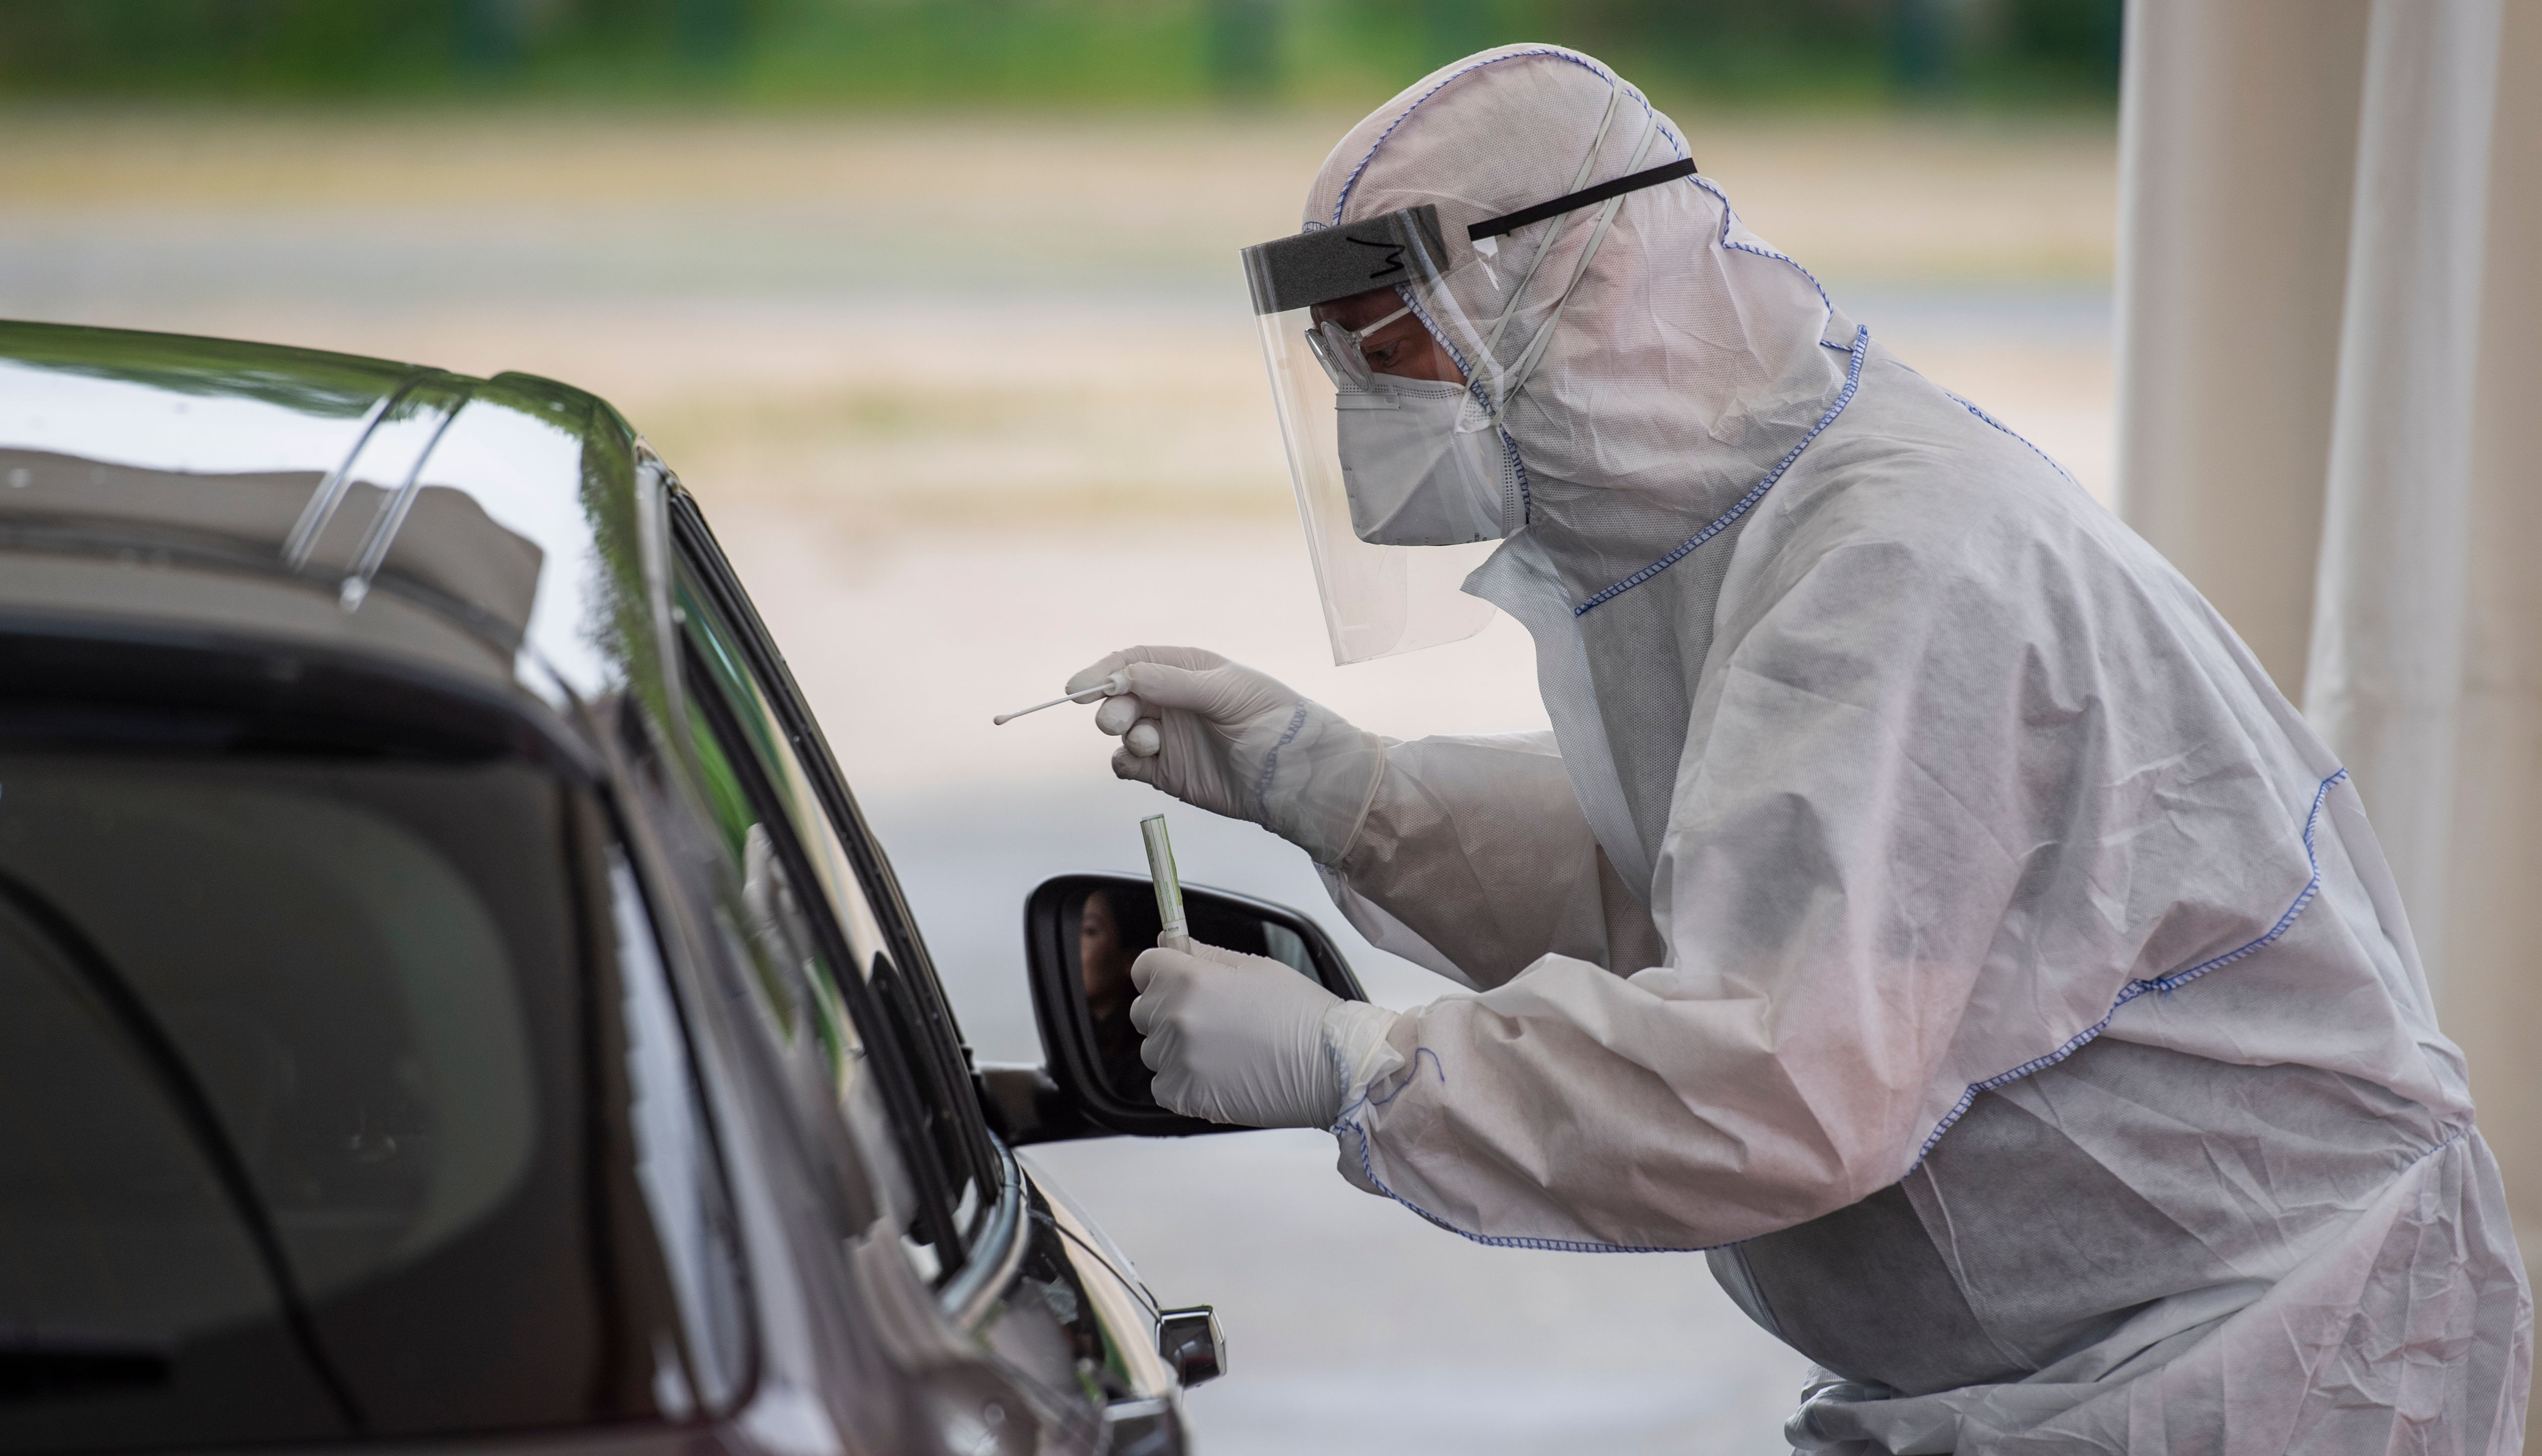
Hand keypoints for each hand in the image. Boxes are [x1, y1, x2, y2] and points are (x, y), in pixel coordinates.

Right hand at [1066, 646, 1385, 864]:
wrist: (1296, 778)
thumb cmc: (1273, 721)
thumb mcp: (1225, 691)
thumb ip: (1172, 683)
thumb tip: (1123, 677)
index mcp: (1187, 669)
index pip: (1133, 662)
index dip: (1103, 671)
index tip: (1077, 687)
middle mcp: (1173, 700)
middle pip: (1120, 696)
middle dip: (1110, 705)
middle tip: (1116, 719)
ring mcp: (1168, 736)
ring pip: (1122, 731)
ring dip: (1124, 734)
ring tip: (1148, 742)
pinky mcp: (1166, 772)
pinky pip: (1128, 764)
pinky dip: (1125, 762)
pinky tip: (1140, 761)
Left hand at [1129, 940, 1343, 1127]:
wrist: (1332, 1067)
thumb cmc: (1301, 1014)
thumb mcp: (1254, 967)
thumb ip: (1203, 954)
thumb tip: (1167, 942)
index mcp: (1190, 979)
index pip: (1144, 967)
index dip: (1163, 971)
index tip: (1180, 980)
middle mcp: (1176, 1019)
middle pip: (1144, 1010)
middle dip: (1170, 1009)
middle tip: (1213, 1017)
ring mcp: (1178, 1061)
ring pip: (1153, 1049)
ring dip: (1177, 1048)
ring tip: (1223, 1049)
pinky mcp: (1185, 1097)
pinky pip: (1162, 1084)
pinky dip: (1183, 1082)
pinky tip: (1218, 1074)